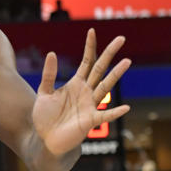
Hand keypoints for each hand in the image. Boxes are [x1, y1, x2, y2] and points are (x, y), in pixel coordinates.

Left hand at [33, 28, 130, 155]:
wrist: (46, 140)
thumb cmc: (46, 118)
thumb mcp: (43, 93)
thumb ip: (49, 75)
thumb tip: (52, 53)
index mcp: (76, 84)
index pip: (86, 62)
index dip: (89, 47)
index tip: (91, 31)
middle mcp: (86, 92)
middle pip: (100, 69)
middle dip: (110, 54)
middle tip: (121, 38)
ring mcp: (90, 105)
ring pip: (105, 87)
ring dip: (116, 75)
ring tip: (127, 61)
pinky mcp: (90, 121)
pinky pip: (105, 116)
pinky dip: (114, 112)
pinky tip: (125, 108)